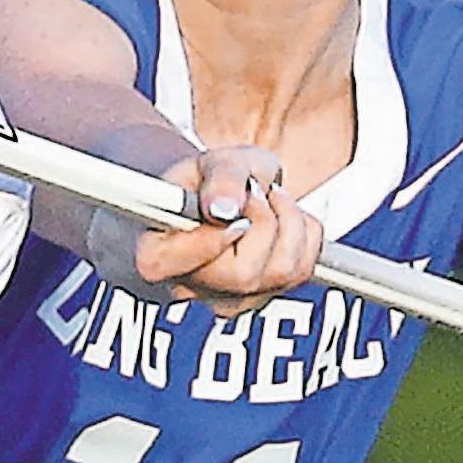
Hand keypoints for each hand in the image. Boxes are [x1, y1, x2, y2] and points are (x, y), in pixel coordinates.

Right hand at [89, 146, 321, 315]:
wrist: (219, 197)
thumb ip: (219, 179)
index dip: (208, 242)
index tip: (230, 212)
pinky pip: (306, 267)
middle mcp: (191, 287)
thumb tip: (224, 209)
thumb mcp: (211, 162)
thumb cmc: (205, 181)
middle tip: (254, 191)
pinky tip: (278, 218)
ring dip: (289, 220)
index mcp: (156, 254)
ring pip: (283, 272)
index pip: (171, 265)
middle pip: (244, 274)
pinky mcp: (265, 298)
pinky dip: (304, 233)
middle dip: (264, 220)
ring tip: (266, 199)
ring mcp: (230, 299)